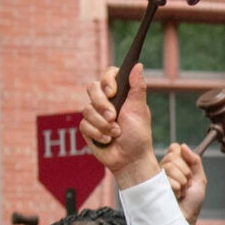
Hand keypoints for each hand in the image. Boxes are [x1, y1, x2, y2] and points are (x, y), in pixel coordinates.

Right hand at [81, 65, 156, 182]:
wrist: (130, 159)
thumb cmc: (138, 135)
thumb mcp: (140, 110)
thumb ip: (137, 87)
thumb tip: (138, 65)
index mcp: (119, 93)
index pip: (108, 75)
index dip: (107, 80)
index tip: (113, 92)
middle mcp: (105, 100)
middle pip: (92, 88)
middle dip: (102, 104)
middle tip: (114, 117)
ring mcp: (95, 113)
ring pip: (87, 109)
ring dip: (103, 124)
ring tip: (116, 133)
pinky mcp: (87, 127)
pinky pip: (84, 124)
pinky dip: (98, 133)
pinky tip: (108, 140)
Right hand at [159, 143, 207, 224]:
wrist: (185, 219)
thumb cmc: (192, 202)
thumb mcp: (199, 179)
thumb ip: (195, 161)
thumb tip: (184, 146)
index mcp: (175, 165)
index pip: (174, 148)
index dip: (183, 156)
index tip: (189, 170)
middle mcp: (164, 169)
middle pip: (173, 156)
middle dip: (185, 172)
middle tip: (186, 184)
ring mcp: (156, 176)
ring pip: (170, 166)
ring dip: (181, 182)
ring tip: (181, 192)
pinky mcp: (152, 185)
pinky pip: (167, 178)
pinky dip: (176, 189)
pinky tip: (175, 196)